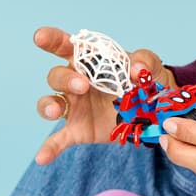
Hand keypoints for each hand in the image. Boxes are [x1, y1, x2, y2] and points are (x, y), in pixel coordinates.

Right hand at [32, 27, 175, 163]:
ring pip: (50, 103)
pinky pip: (59, 139)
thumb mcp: (150, 65)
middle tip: (83, 86)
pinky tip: (42, 158)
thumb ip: (144, 61)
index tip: (40, 37)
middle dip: (65, 79)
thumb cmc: (146, 80)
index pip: (65, 46)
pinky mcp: (79, 129)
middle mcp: (76, 82)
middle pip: (57, 76)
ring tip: (56, 112)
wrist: (156, 110)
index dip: (52, 39)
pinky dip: (49, 148)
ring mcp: (75, 107)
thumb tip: (136, 70)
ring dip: (49, 106)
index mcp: (90, 60)